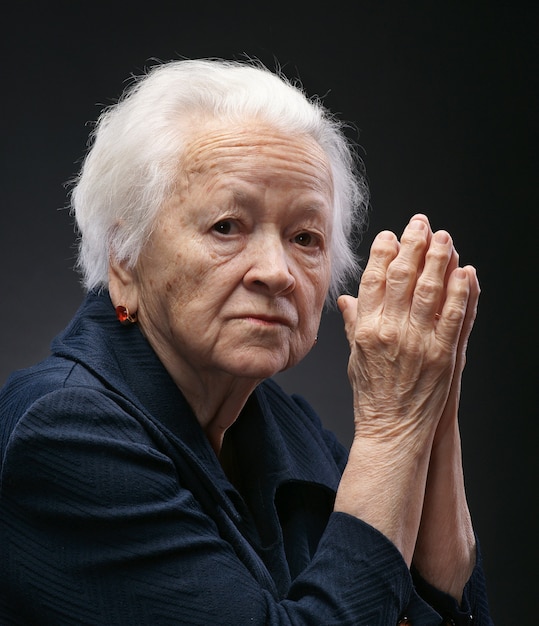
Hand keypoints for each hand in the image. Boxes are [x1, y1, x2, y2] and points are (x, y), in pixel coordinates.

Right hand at [335, 214, 474, 562]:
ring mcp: (418, 340)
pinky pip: (455, 315)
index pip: (373, 279)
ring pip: (429, 289)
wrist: (391, 430)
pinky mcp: (443, 353)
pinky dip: (462, 291)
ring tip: (444, 238)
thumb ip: (354, 323)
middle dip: (412, 244)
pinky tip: (467, 272)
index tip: (390, 235)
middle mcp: (390, 329)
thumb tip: (347, 299)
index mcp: (367, 327)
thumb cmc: (372, 395)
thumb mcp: (355, 356)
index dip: (382, 253)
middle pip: (402, 276)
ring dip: (439, 259)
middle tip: (421, 224)